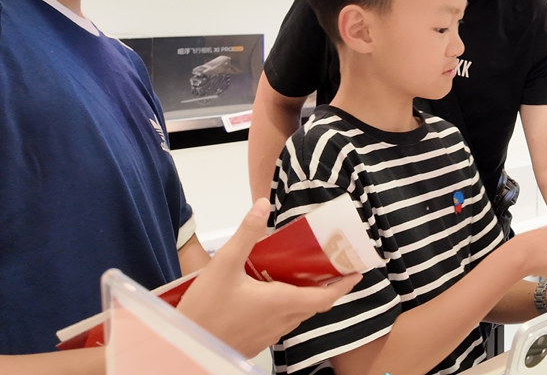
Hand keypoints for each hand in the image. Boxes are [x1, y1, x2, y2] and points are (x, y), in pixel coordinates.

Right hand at [177, 199, 360, 356]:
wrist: (182, 347)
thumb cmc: (204, 309)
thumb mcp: (223, 265)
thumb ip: (245, 234)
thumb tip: (262, 205)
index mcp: (281, 303)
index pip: (325, 297)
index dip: (344, 285)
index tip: (357, 272)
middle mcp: (281, 321)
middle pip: (314, 305)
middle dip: (328, 288)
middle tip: (333, 268)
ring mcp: (269, 334)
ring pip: (298, 315)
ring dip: (307, 298)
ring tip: (305, 276)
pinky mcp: (255, 342)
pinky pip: (282, 323)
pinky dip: (288, 307)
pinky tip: (273, 294)